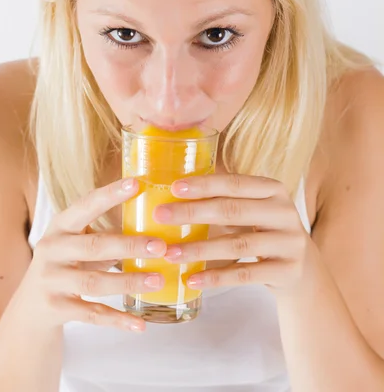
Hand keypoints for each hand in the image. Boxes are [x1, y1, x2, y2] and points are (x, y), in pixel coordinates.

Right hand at [19, 178, 165, 331]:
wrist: (30, 307)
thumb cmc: (66, 264)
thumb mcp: (76, 241)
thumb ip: (105, 232)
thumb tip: (154, 221)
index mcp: (60, 226)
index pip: (86, 204)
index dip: (111, 194)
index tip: (136, 183)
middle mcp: (52, 250)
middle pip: (94, 247)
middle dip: (129, 245)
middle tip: (160, 245)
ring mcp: (52, 280)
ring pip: (95, 282)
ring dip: (129, 281)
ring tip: (158, 280)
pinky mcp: (55, 309)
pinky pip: (92, 315)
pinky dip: (117, 320)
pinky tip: (140, 323)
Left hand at [154, 174, 310, 292]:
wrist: (303, 268)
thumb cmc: (264, 230)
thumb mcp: (253, 208)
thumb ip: (226, 197)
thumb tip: (176, 185)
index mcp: (273, 190)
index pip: (235, 183)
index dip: (205, 184)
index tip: (174, 187)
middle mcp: (285, 212)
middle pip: (233, 211)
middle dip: (193, 212)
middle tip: (160, 215)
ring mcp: (290, 242)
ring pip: (238, 245)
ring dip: (199, 249)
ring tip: (170, 253)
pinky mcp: (288, 271)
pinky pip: (245, 275)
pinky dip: (216, 277)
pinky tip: (192, 280)